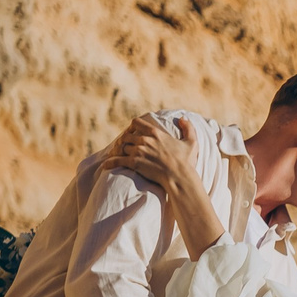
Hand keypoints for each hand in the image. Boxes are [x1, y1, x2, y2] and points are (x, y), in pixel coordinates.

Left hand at [106, 113, 228, 256]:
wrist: (179, 177)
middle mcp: (144, 140)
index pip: (137, 123)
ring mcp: (138, 151)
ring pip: (121, 147)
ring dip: (118, 151)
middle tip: (122, 146)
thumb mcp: (191, 142)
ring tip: (115, 156)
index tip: (131, 131)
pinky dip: (110, 162)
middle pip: (126, 136)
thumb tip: (183, 119)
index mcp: (155, 133)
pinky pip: (117, 160)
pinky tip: (105, 165)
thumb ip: (188, 128)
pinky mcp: (134, 163)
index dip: (132, 126)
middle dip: (124, 140)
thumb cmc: (186, 162)